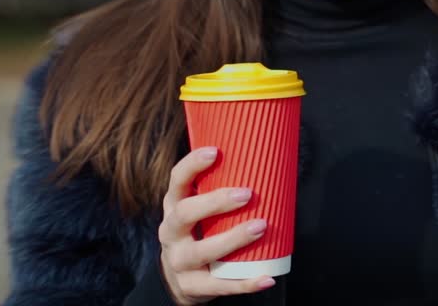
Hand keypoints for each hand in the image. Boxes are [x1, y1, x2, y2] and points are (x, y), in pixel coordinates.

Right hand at [157, 146, 275, 304]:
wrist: (179, 279)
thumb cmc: (198, 232)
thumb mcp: (197, 210)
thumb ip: (216, 190)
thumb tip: (261, 160)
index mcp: (174, 206)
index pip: (177, 180)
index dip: (192, 165)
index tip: (215, 151)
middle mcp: (171, 232)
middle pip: (185, 213)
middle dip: (215, 202)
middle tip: (247, 194)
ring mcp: (179, 261)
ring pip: (202, 251)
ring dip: (233, 239)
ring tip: (261, 227)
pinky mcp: (192, 287)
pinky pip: (220, 285)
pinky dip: (245, 283)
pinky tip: (266, 278)